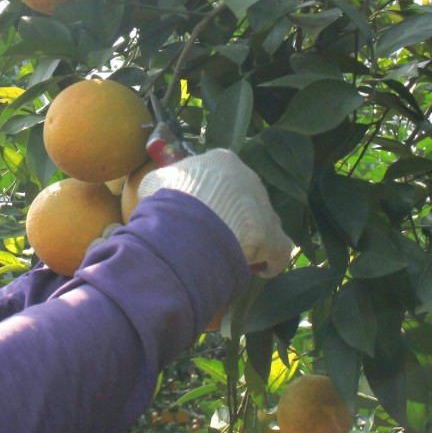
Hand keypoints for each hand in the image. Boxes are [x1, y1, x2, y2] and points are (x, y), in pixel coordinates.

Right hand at [137, 149, 294, 275]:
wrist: (192, 225)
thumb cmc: (172, 200)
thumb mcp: (155, 184)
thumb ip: (162, 183)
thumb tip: (159, 189)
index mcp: (223, 162)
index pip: (220, 178)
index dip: (210, 198)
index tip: (198, 215)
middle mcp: (250, 179)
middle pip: (243, 201)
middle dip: (232, 219)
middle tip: (212, 238)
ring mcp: (265, 207)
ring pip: (262, 224)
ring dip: (251, 240)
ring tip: (232, 256)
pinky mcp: (274, 236)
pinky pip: (277, 250)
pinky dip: (269, 261)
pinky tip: (257, 270)